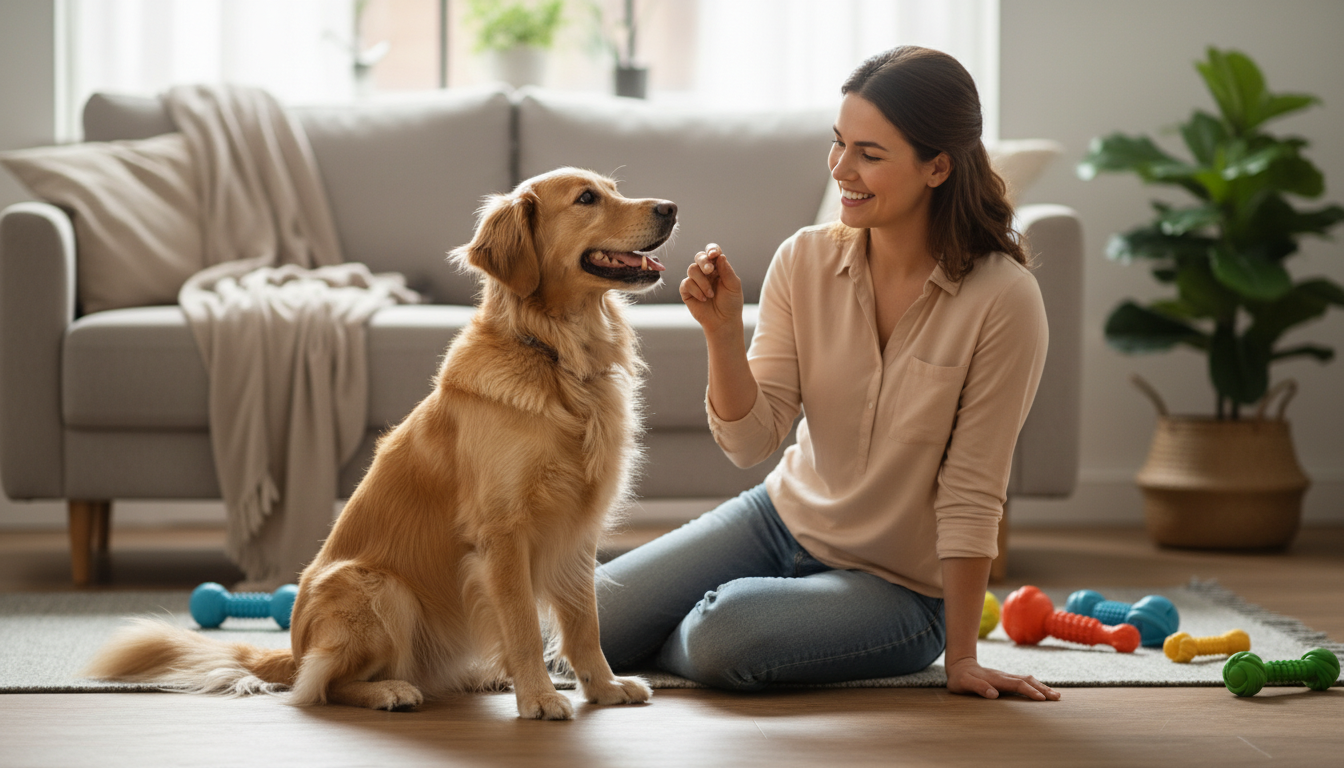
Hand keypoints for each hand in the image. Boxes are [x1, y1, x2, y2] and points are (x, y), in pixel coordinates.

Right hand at [679, 244, 743, 335]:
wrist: (723, 322)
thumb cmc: (731, 303)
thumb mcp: (734, 285)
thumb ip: (727, 270)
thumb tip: (720, 256)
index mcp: (718, 267)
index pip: (712, 252)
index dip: (711, 250)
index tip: (714, 255)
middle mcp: (705, 272)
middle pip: (699, 257)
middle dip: (703, 262)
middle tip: (710, 271)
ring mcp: (695, 281)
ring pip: (692, 269)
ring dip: (702, 282)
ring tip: (710, 294)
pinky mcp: (687, 291)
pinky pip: (686, 283)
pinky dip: (696, 290)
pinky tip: (704, 299)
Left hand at [945, 656, 1059, 700]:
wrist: (959, 665)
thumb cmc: (960, 678)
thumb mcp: (963, 683)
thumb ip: (978, 687)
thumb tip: (994, 694)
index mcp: (996, 679)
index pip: (1017, 685)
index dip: (1030, 691)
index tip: (1042, 699)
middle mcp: (1004, 676)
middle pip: (1027, 681)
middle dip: (1043, 689)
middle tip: (1057, 697)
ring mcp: (1006, 677)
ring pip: (1028, 680)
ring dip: (1042, 686)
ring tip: (1056, 695)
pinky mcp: (1006, 679)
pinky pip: (1024, 681)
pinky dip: (1036, 686)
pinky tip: (1043, 691)